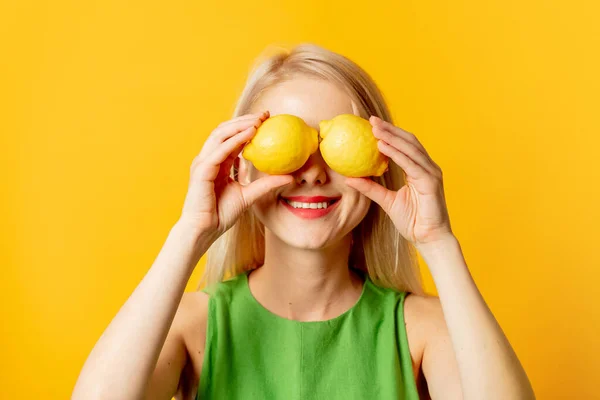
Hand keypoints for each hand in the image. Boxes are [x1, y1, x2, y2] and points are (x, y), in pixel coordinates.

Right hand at [179, 111, 293, 240]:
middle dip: (245, 120)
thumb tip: (290, 177)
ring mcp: (203, 163)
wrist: (204, 230)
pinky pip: (219, 150)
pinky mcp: (202, 170)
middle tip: (265, 114)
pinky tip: (250, 133)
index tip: (267, 120)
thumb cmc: (222, 214)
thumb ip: (266, 184)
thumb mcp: (250, 195)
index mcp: (217, 162)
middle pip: (225, 131)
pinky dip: (235, 140)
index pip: (231, 138)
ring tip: (259, 120)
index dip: (248, 126)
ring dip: (240, 125)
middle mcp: (208, 159)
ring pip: (221, 135)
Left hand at [345, 116, 453, 246]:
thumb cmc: (412, 221)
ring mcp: (431, 173)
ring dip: (392, 137)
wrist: (428, 239)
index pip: (404, 145)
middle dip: (389, 129)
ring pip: (410, 149)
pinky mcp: (431, 182)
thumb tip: (349, 178)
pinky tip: (383, 147)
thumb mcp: (386, 201)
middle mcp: (427, 168)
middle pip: (408, 141)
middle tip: (371, 120)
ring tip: (375, 129)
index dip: (389, 133)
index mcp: (419, 170)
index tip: (371, 125)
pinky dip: (397, 154)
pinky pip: (411, 164)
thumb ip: (371, 188)